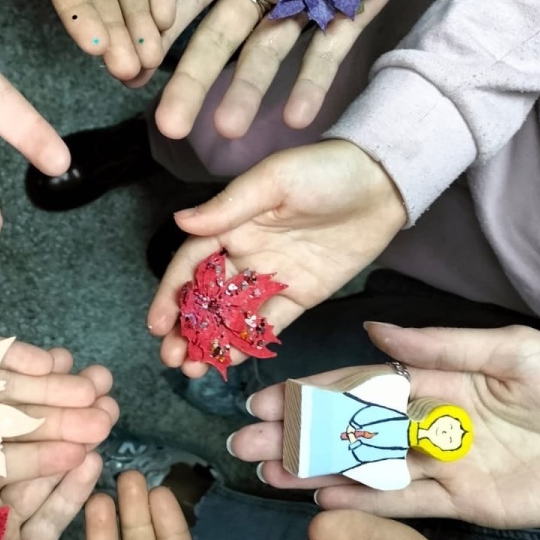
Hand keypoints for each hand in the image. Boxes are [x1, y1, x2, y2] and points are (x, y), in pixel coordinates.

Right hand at [148, 140, 405, 376]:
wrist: (382, 183)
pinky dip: (248, 342)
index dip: (171, 293)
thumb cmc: (324, 170)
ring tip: (194, 369)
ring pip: (233, 315)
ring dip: (211, 341)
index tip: (157, 324)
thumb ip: (229, 205)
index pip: (191, 263)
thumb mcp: (274, 180)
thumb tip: (181, 221)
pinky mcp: (300, 294)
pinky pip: (270, 323)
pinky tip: (229, 361)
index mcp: (231, 224)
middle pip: (206, 296)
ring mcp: (272, 276)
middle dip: (186, 328)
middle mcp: (245, 253)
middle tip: (172, 359)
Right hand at [155, 0, 484, 139]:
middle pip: (220, 29)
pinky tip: (293, 118)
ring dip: (246, 89)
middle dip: (192, 74)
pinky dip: (314, 81)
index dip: (159, 14)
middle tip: (164, 123)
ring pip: (269, 48)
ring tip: (223, 132)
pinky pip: (332, 45)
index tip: (126, 50)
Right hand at [236, 323, 539, 528]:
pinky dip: (364, 503)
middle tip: (244, 444)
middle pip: (349, 428)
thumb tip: (374, 328)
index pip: (359, 383)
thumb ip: (438, 345)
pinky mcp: (464, 503)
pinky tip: (322, 500)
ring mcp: (442, 462)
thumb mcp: (509, 350)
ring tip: (266, 472)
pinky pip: (406, 504)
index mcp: (436, 377)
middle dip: (296, 434)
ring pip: (365, 468)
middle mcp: (428, 419)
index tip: (265, 400)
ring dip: (316, 470)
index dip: (311, 391)